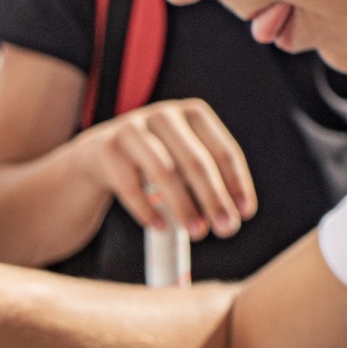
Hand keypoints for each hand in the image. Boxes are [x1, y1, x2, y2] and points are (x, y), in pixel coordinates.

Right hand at [77, 99, 255, 238]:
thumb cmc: (158, 161)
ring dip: (184, 207)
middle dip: (214, 199)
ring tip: (198, 233)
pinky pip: (131, 186)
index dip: (237, 183)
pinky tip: (161, 226)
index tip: (245, 214)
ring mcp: (133, 128)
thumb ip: (210, 180)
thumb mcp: (186, 157)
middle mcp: (164, 115)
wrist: (101, 153)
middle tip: (227, 230)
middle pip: (196, 162)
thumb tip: (236, 217)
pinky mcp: (108, 148)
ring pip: (164, 172)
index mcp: (194, 114)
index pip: (224, 150)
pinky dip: (148, 210)